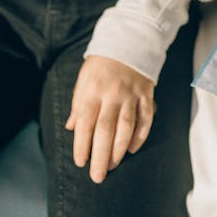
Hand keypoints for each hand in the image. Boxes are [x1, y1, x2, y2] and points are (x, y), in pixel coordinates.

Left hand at [65, 56, 154, 183]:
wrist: (129, 40)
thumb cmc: (102, 63)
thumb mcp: (84, 78)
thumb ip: (78, 103)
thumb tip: (70, 127)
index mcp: (93, 89)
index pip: (85, 122)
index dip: (82, 144)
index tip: (80, 161)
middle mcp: (112, 93)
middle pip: (105, 129)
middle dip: (100, 155)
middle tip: (97, 176)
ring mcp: (131, 94)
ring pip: (126, 127)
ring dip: (118, 150)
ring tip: (112, 165)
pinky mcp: (146, 94)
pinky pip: (146, 119)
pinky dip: (140, 136)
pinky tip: (132, 149)